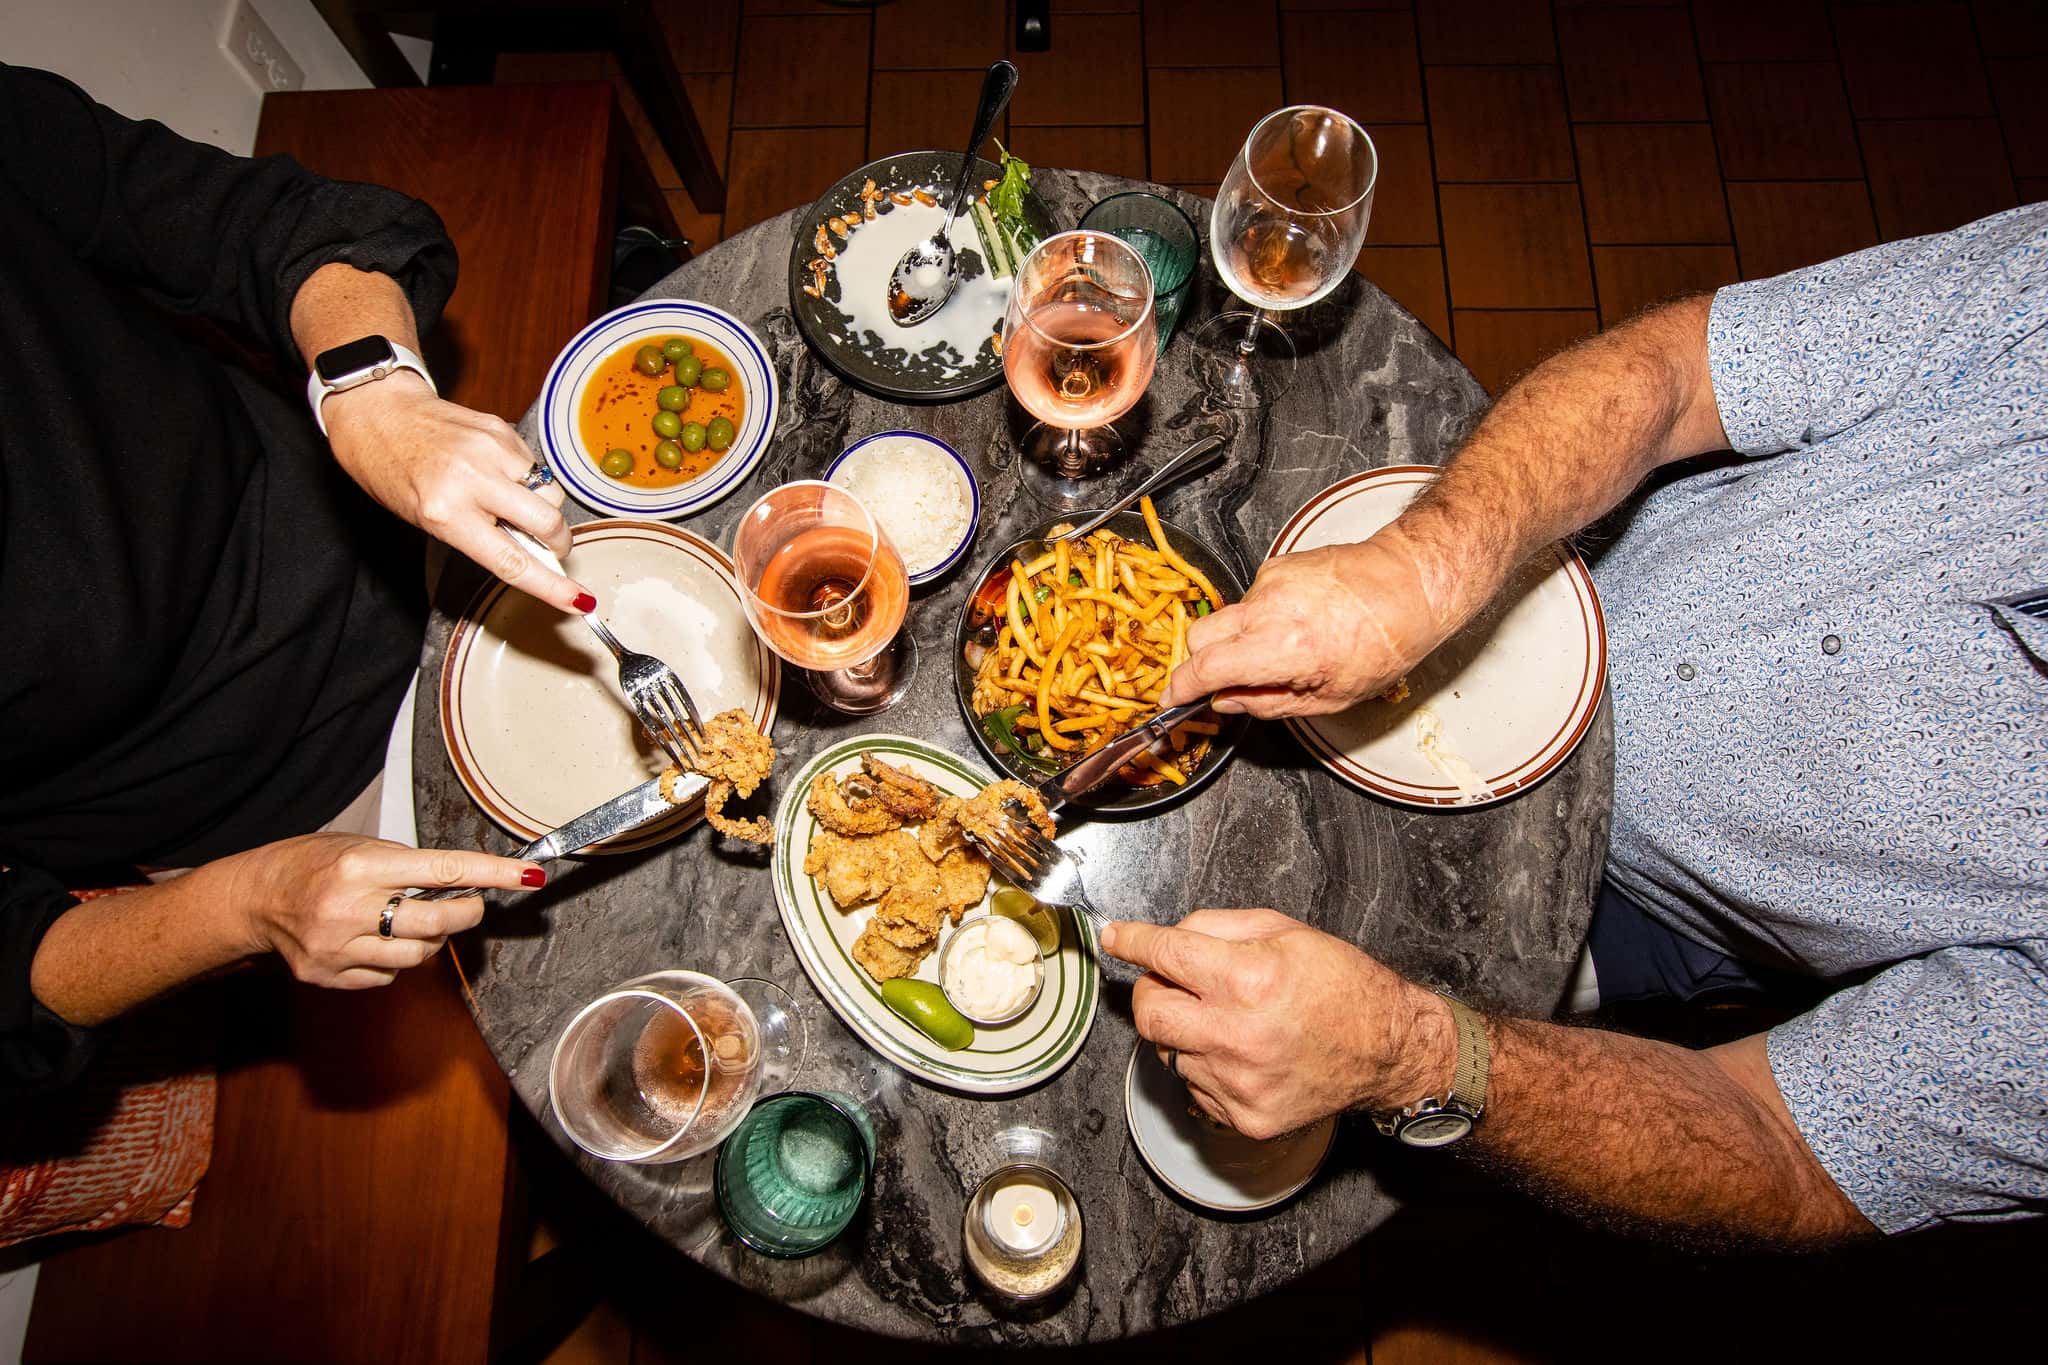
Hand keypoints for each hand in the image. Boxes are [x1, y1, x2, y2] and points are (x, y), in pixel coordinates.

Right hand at [218, 832, 545, 988]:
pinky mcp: (329, 975)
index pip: (443, 871)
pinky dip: (395, 957)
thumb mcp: (360, 846)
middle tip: (470, 906)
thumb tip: (463, 883)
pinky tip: (375, 939)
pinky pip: (388, 974)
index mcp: (361, 866)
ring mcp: (338, 947)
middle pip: (437, 923)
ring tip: (409, 920)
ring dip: (430, 940)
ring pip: (417, 955)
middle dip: (466, 914)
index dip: (491, 876)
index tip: (529, 877)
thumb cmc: (312, 863)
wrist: (253, 898)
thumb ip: (408, 867)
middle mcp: (350, 908)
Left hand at [321, 374, 593, 612]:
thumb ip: (481, 537)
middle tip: (552, 545)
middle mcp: (471, 479)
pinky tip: (498, 471)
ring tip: (508, 497)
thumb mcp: (429, 520)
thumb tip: (533, 552)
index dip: (550, 585)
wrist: (381, 415)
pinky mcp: (500, 429)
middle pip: (548, 521)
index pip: (510, 560)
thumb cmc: (396, 474)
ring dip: (541, 504)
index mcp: (445, 512)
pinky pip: (534, 465)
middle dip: (559, 541)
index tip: (578, 600)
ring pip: (549, 491)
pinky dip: (526, 477)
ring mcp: (490, 450)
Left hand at [1102, 909, 1452, 1139]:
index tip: (1116, 937)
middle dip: (1152, 990)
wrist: (1389, 1049)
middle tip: (1175, 983)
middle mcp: (1238, 1034)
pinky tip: (1243, 1054)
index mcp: (1248, 979)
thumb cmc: (1342, 985)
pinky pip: (1196, 1087)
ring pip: (1170, 1052)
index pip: (1165, 955)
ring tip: (1230, 1022)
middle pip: (1149, 1013)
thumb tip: (1165, 937)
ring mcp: (1240, 1083)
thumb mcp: (1285, 931)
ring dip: (1186, 1032)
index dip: (1133, 942)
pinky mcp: (1246, 1118)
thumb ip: (1217, 927)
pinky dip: (1207, 1067)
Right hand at [1159, 533, 1442, 717]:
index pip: (1206, 669)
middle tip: (1222, 682)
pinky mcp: (1277, 565)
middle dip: (1201, 662)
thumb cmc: (1385, 642)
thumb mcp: (1331, 697)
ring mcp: (1270, 581)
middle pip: (1200, 636)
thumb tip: (1227, 703)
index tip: (1172, 700)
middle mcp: (1270, 609)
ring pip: (1226, 616)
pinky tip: (1296, 623)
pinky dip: (1260, 616)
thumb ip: (1268, 703)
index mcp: (1283, 648)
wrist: (1411, 582)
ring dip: (1236, 638)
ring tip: (1279, 650)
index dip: (1180, 689)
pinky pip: (1251, 598)